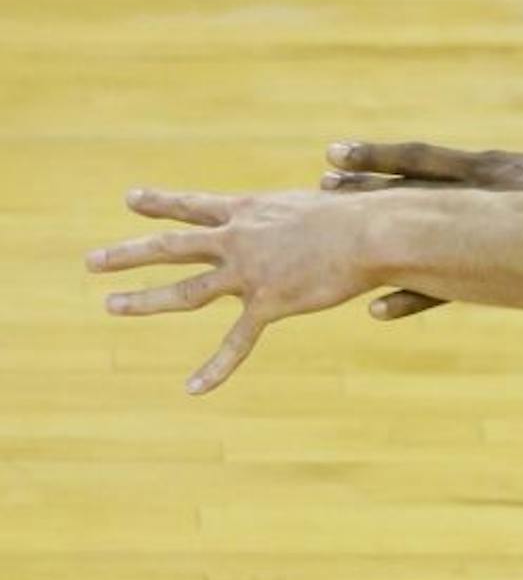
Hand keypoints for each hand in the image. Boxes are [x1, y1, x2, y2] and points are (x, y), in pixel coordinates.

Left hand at [87, 188, 373, 394]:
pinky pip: (236, 341)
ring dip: (144, 299)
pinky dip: (215, 367)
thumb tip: (323, 190)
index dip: (160, 202)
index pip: (194, 206)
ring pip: (185, 289)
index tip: (129, 199)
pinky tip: (192, 388)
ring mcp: (249, 272)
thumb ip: (307, 206)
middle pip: (172, 246)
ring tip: (110, 306)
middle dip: (127, 254)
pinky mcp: (268, 303)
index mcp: (251, 210)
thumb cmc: (361, 211)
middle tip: (92, 261)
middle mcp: (239, 238)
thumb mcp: (322, 200)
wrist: (373, 232)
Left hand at [318, 141, 522, 320]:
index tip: (331, 153)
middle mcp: (484, 196)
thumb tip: (480, 170)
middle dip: (362, 190)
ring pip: (423, 232)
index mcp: (492, 168)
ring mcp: (490, 229)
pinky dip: (411, 296)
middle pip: (409, 192)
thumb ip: (507, 177)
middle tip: (316, 190)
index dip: (376, 156)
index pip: (422, 159)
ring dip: (376, 236)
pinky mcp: (501, 265)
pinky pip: (447, 284)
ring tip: (332, 243)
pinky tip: (375, 309)